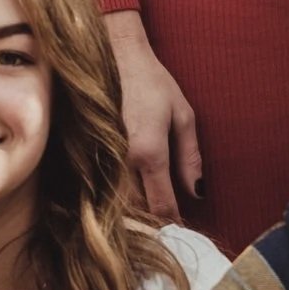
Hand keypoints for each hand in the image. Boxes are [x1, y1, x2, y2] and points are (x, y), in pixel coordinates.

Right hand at [105, 9, 201, 222]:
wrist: (115, 56)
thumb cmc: (153, 83)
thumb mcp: (183, 115)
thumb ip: (190, 157)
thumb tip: (196, 192)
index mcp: (149, 152)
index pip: (162, 204)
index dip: (174, 223)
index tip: (183, 231)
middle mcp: (123, 161)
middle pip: (139, 211)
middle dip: (153, 224)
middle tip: (168, 233)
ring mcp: (104, 158)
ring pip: (120, 203)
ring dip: (136, 215)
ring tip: (151, 222)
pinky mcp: (92, 153)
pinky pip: (106, 186)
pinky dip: (120, 198)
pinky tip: (130, 199)